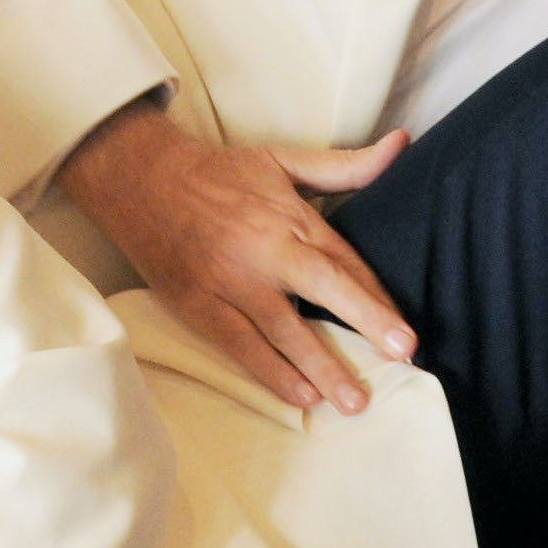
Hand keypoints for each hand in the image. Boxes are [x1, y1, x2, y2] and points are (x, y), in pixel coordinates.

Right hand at [57, 99, 414, 412]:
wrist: (140, 180)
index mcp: (289, 217)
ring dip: (320, 365)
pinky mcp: (199, 305)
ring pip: (282, 328)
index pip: (344, 261)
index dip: (377, 298)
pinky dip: (270, 371)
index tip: (407, 333)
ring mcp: (230, 281)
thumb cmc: (218, 174)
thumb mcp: (284, 161)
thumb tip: (401, 145)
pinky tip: (300, 396)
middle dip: (364, 319)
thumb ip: (345, 166)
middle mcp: (264, 250)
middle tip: (401, 353)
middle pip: (322, 287)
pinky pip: (240, 344)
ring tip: (353, 402)